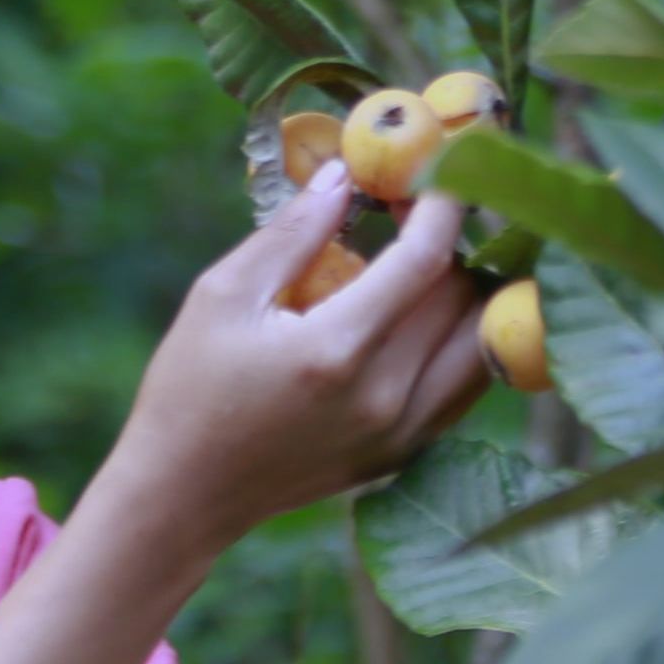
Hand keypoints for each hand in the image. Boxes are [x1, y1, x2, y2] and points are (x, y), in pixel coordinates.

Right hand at [89, 159, 497, 560]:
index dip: (442, 204)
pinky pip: (464, 385)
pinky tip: (422, 314)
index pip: (426, 260)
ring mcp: (402, 433)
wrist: (184, 495)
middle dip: (449, 241)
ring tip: (424, 260)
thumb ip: (294, 231)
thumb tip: (346, 173)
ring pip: (480, 345)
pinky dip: (459, 340)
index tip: (437, 168)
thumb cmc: (190, 387)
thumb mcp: (224, 295)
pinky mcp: (405, 454)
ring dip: (465, 293)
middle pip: (463, 297)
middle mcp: (385, 397)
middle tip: (413, 208)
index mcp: (337, 350)